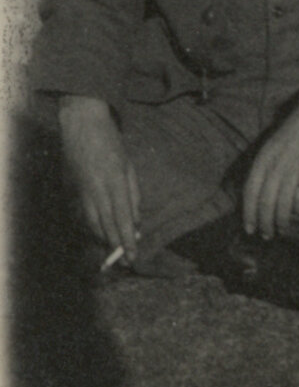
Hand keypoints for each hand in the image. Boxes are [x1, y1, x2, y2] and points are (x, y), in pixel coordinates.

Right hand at [59, 96, 140, 262]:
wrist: (81, 125)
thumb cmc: (111, 142)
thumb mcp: (129, 166)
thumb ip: (133, 195)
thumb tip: (137, 222)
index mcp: (114, 180)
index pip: (122, 217)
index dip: (127, 239)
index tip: (133, 255)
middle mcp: (96, 189)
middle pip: (107, 225)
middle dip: (117, 246)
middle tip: (126, 262)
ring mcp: (82, 191)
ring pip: (94, 224)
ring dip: (105, 239)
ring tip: (116, 251)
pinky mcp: (72, 191)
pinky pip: (84, 216)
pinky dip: (94, 229)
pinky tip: (102, 235)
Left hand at [242, 89, 298, 238]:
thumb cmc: (296, 130)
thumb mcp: (274, 145)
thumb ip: (265, 166)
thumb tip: (254, 195)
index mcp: (265, 156)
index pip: (251, 189)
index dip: (249, 212)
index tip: (249, 229)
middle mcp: (277, 161)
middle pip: (265, 200)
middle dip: (265, 221)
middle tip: (267, 235)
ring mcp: (295, 163)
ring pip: (282, 200)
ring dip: (281, 219)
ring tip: (282, 229)